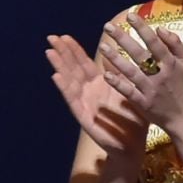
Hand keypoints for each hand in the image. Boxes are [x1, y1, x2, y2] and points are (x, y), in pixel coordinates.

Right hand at [45, 33, 148, 152]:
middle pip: (73, 69)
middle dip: (63, 53)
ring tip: (50, 52)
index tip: (65, 36)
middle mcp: (89, 92)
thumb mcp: (128, 91)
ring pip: (69, 82)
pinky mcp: (84, 117)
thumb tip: (116, 52)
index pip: (84, 63)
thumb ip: (120, 74)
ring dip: (59, 66)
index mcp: (100, 84)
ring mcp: (84, 104)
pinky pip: (73, 101)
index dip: (74, 50)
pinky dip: (64, 88)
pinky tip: (56, 76)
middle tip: (52, 37)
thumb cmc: (132, 120)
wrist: (133, 146)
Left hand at [98, 13, 182, 129]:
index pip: (155, 42)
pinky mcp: (143, 103)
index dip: (143, 28)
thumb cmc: (179, 84)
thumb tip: (160, 28)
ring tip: (102, 46)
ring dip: (116, 59)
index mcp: (171, 63)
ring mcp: (151, 89)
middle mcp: (161, 75)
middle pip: (140, 54)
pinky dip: (118, 84)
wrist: (182, 116)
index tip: (130, 16)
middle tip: (108, 26)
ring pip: (132, 72)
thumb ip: (175, 44)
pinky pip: (129, 92)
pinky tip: (106, 75)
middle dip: (124, 39)